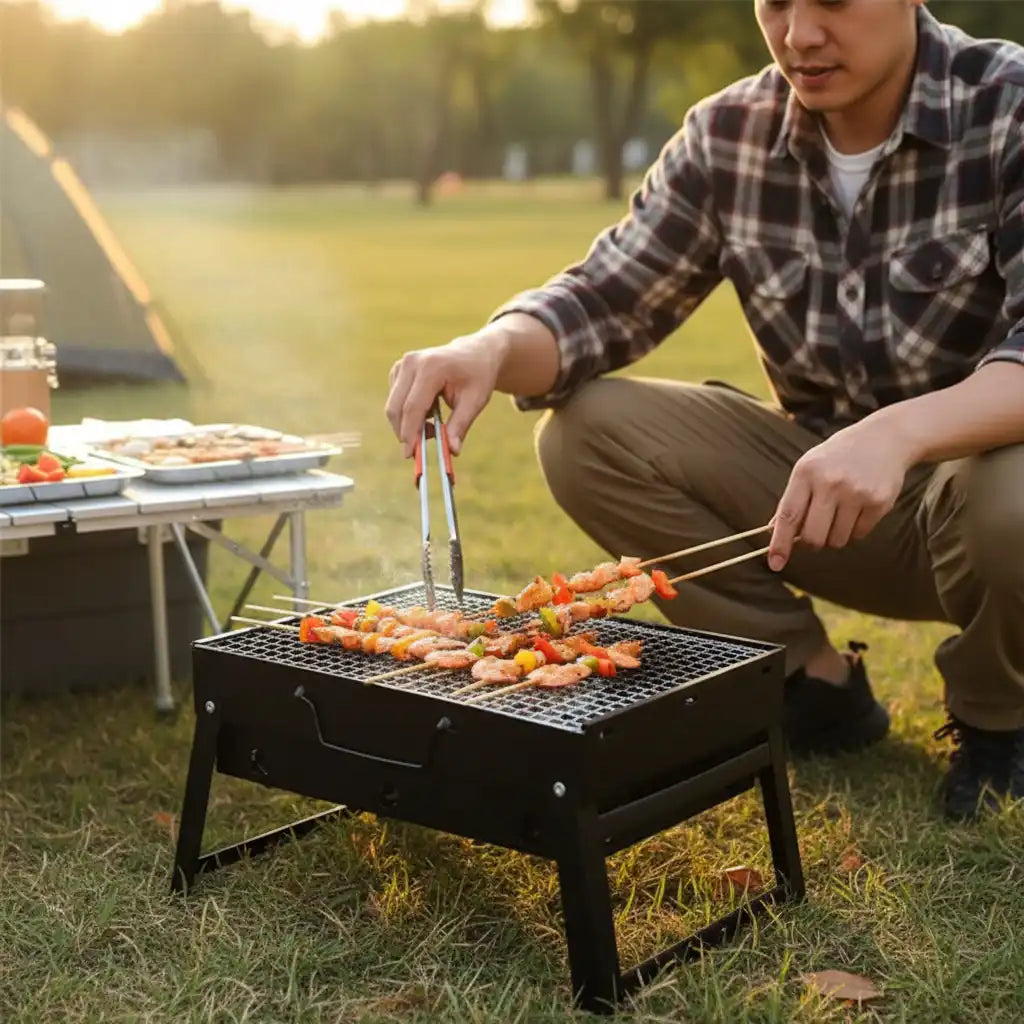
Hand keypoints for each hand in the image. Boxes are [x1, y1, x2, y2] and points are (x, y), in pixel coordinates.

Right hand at [385, 331, 504, 457]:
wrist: (474, 353)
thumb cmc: (478, 376)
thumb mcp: (475, 401)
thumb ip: (461, 426)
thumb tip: (452, 451)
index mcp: (431, 367)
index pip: (413, 406)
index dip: (410, 433)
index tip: (410, 455)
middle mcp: (411, 362)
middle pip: (396, 408)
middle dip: (405, 432)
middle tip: (421, 449)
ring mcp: (401, 365)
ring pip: (394, 407)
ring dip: (408, 424)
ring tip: (435, 425)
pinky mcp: (397, 371)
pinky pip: (396, 402)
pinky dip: (408, 415)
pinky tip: (430, 411)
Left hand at [768, 418, 914, 570]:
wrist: (884, 438)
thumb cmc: (838, 457)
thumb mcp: (809, 467)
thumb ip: (792, 499)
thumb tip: (774, 531)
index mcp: (806, 472)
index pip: (788, 516)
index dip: (779, 543)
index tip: (774, 563)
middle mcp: (830, 483)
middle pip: (812, 537)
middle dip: (811, 542)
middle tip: (815, 531)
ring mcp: (856, 493)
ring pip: (836, 540)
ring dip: (835, 535)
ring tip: (841, 511)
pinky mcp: (878, 502)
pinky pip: (859, 535)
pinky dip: (855, 529)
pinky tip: (858, 507)